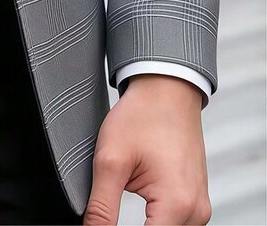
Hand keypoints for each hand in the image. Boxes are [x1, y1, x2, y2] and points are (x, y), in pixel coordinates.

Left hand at [83, 74, 210, 224]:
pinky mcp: (196, 200)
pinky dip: (157, 220)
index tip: (101, 225)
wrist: (166, 89)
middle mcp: (195, 211)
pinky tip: (141, 205)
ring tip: (122, 206)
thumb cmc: (143, 116)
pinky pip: (176, 222)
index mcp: (177, 204)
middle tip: (107, 212)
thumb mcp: (111, 159)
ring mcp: (199, 206)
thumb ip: (101, 206)